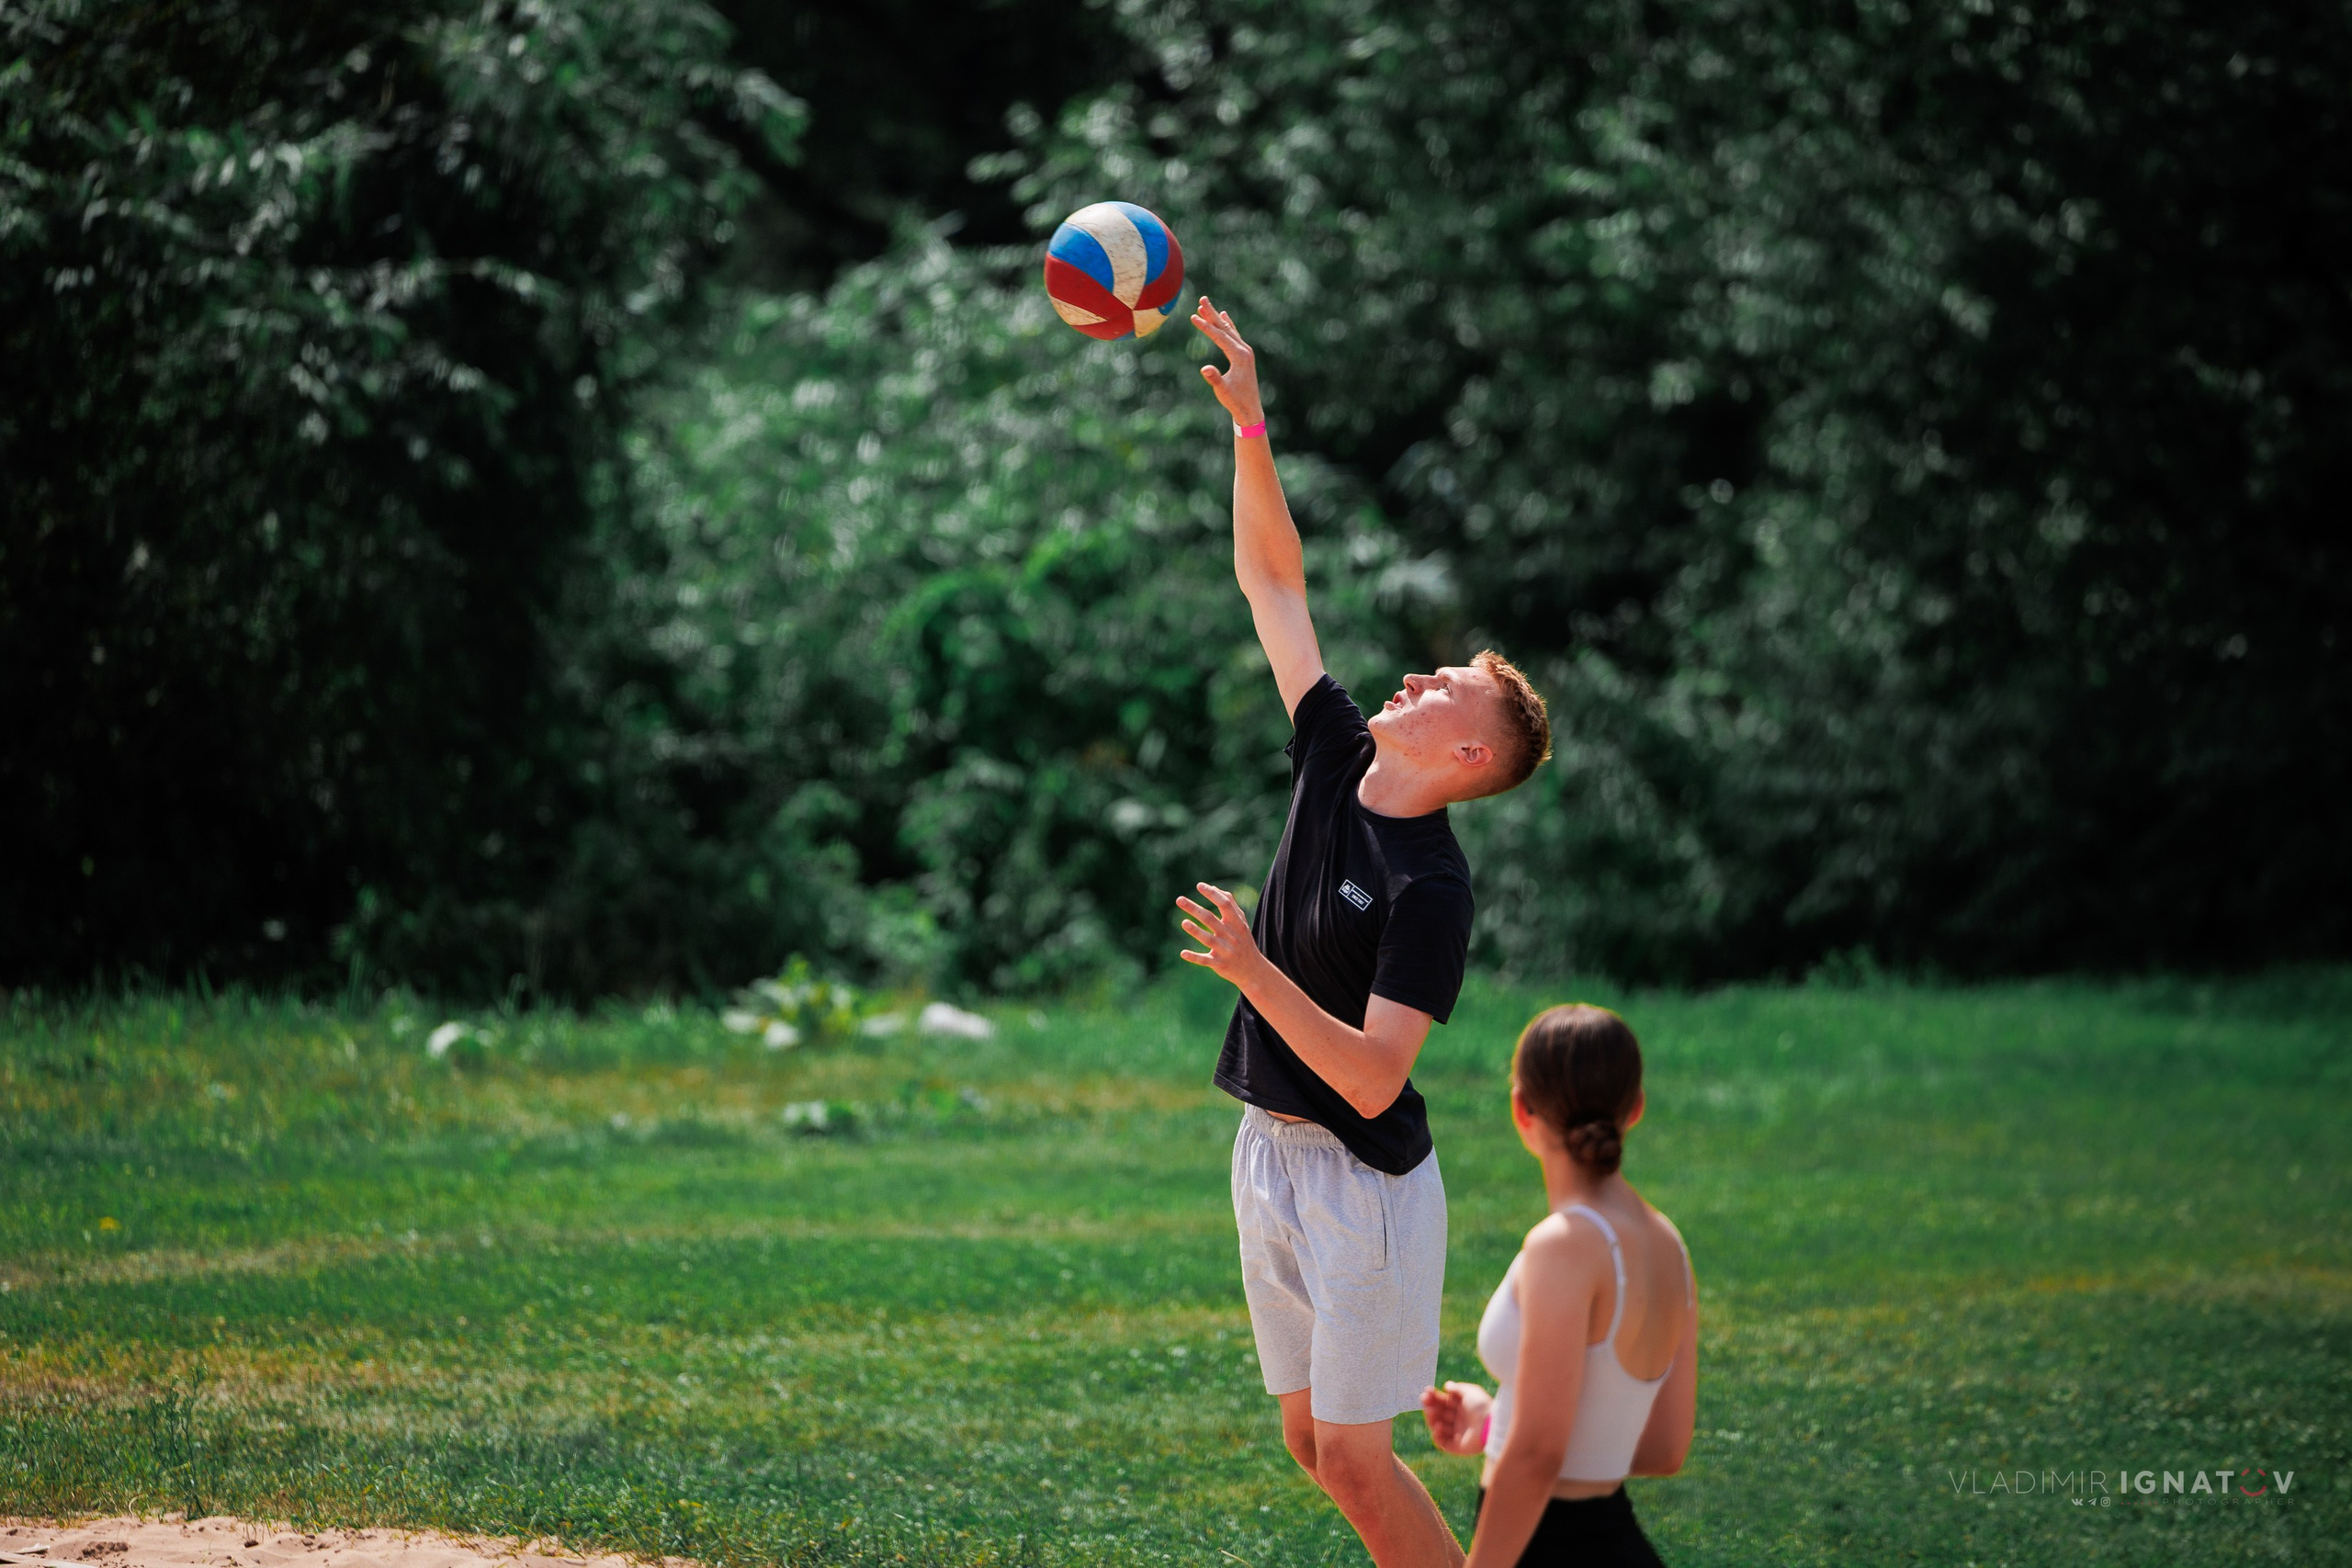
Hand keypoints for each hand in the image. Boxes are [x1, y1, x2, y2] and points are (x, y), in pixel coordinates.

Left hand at [1176, 882, 1263, 987]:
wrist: (1252, 970)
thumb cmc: (1243, 941)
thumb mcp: (1241, 922)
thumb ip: (1230, 904)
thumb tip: (1214, 887)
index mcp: (1236, 923)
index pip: (1225, 904)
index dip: (1212, 894)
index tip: (1199, 885)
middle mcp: (1230, 936)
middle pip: (1210, 919)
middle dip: (1194, 909)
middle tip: (1179, 899)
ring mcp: (1225, 951)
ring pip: (1208, 939)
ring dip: (1195, 931)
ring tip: (1184, 922)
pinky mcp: (1219, 964)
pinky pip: (1205, 960)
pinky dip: (1194, 957)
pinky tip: (1183, 953)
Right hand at [1190, 297, 1263, 426]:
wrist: (1250, 409)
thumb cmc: (1235, 401)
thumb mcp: (1223, 390)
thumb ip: (1214, 378)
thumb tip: (1204, 369)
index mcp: (1239, 356)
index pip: (1219, 337)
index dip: (1205, 326)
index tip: (1192, 317)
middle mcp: (1244, 350)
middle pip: (1225, 328)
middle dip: (1212, 314)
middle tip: (1202, 299)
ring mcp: (1245, 351)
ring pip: (1228, 330)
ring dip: (1217, 318)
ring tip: (1206, 305)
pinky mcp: (1244, 355)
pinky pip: (1233, 335)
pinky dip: (1227, 325)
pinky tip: (1224, 316)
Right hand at [1419, 1381, 1493, 1455]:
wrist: (1491, 1424)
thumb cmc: (1482, 1406)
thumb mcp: (1470, 1392)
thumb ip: (1457, 1388)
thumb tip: (1446, 1386)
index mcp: (1462, 1408)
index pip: (1444, 1402)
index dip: (1435, 1397)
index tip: (1427, 1391)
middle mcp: (1459, 1421)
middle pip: (1440, 1414)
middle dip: (1431, 1406)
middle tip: (1424, 1399)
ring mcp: (1458, 1434)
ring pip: (1438, 1427)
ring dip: (1432, 1419)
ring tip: (1431, 1411)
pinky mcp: (1457, 1447)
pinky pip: (1443, 1443)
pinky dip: (1437, 1435)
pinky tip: (1438, 1426)